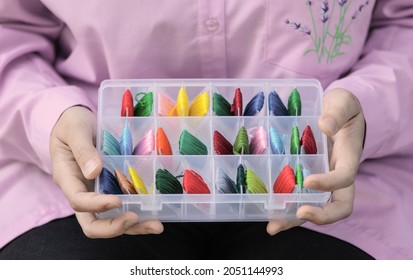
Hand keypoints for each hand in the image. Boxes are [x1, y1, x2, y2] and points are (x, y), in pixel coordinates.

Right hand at [50, 106, 162, 237]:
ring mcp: (97, 194)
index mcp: (67, 178)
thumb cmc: (72, 123)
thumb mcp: (74, 129)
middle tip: (137, 218)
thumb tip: (94, 172)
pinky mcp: (111, 190)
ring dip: (133, 227)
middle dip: (115, 226)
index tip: (117, 200)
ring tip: (156, 226)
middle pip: (93, 223)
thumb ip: (83, 149)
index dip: (97, 205)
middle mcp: (82, 192)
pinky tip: (155, 215)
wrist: (77, 122)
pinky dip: (139, 215)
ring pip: (111, 221)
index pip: (78, 201)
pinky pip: (123, 208)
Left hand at [267, 89, 364, 234]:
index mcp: (349, 157)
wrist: (336, 112)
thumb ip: (337, 112)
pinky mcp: (307, 178)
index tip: (308, 181)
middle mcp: (337, 174)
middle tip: (299, 213)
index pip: (345, 177)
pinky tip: (266, 211)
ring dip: (295, 220)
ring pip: (314, 206)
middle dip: (320, 215)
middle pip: (338, 206)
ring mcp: (322, 179)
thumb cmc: (342, 107)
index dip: (329, 183)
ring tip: (272, 227)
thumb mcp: (343, 103)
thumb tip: (324, 125)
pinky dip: (285, 208)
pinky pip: (299, 197)